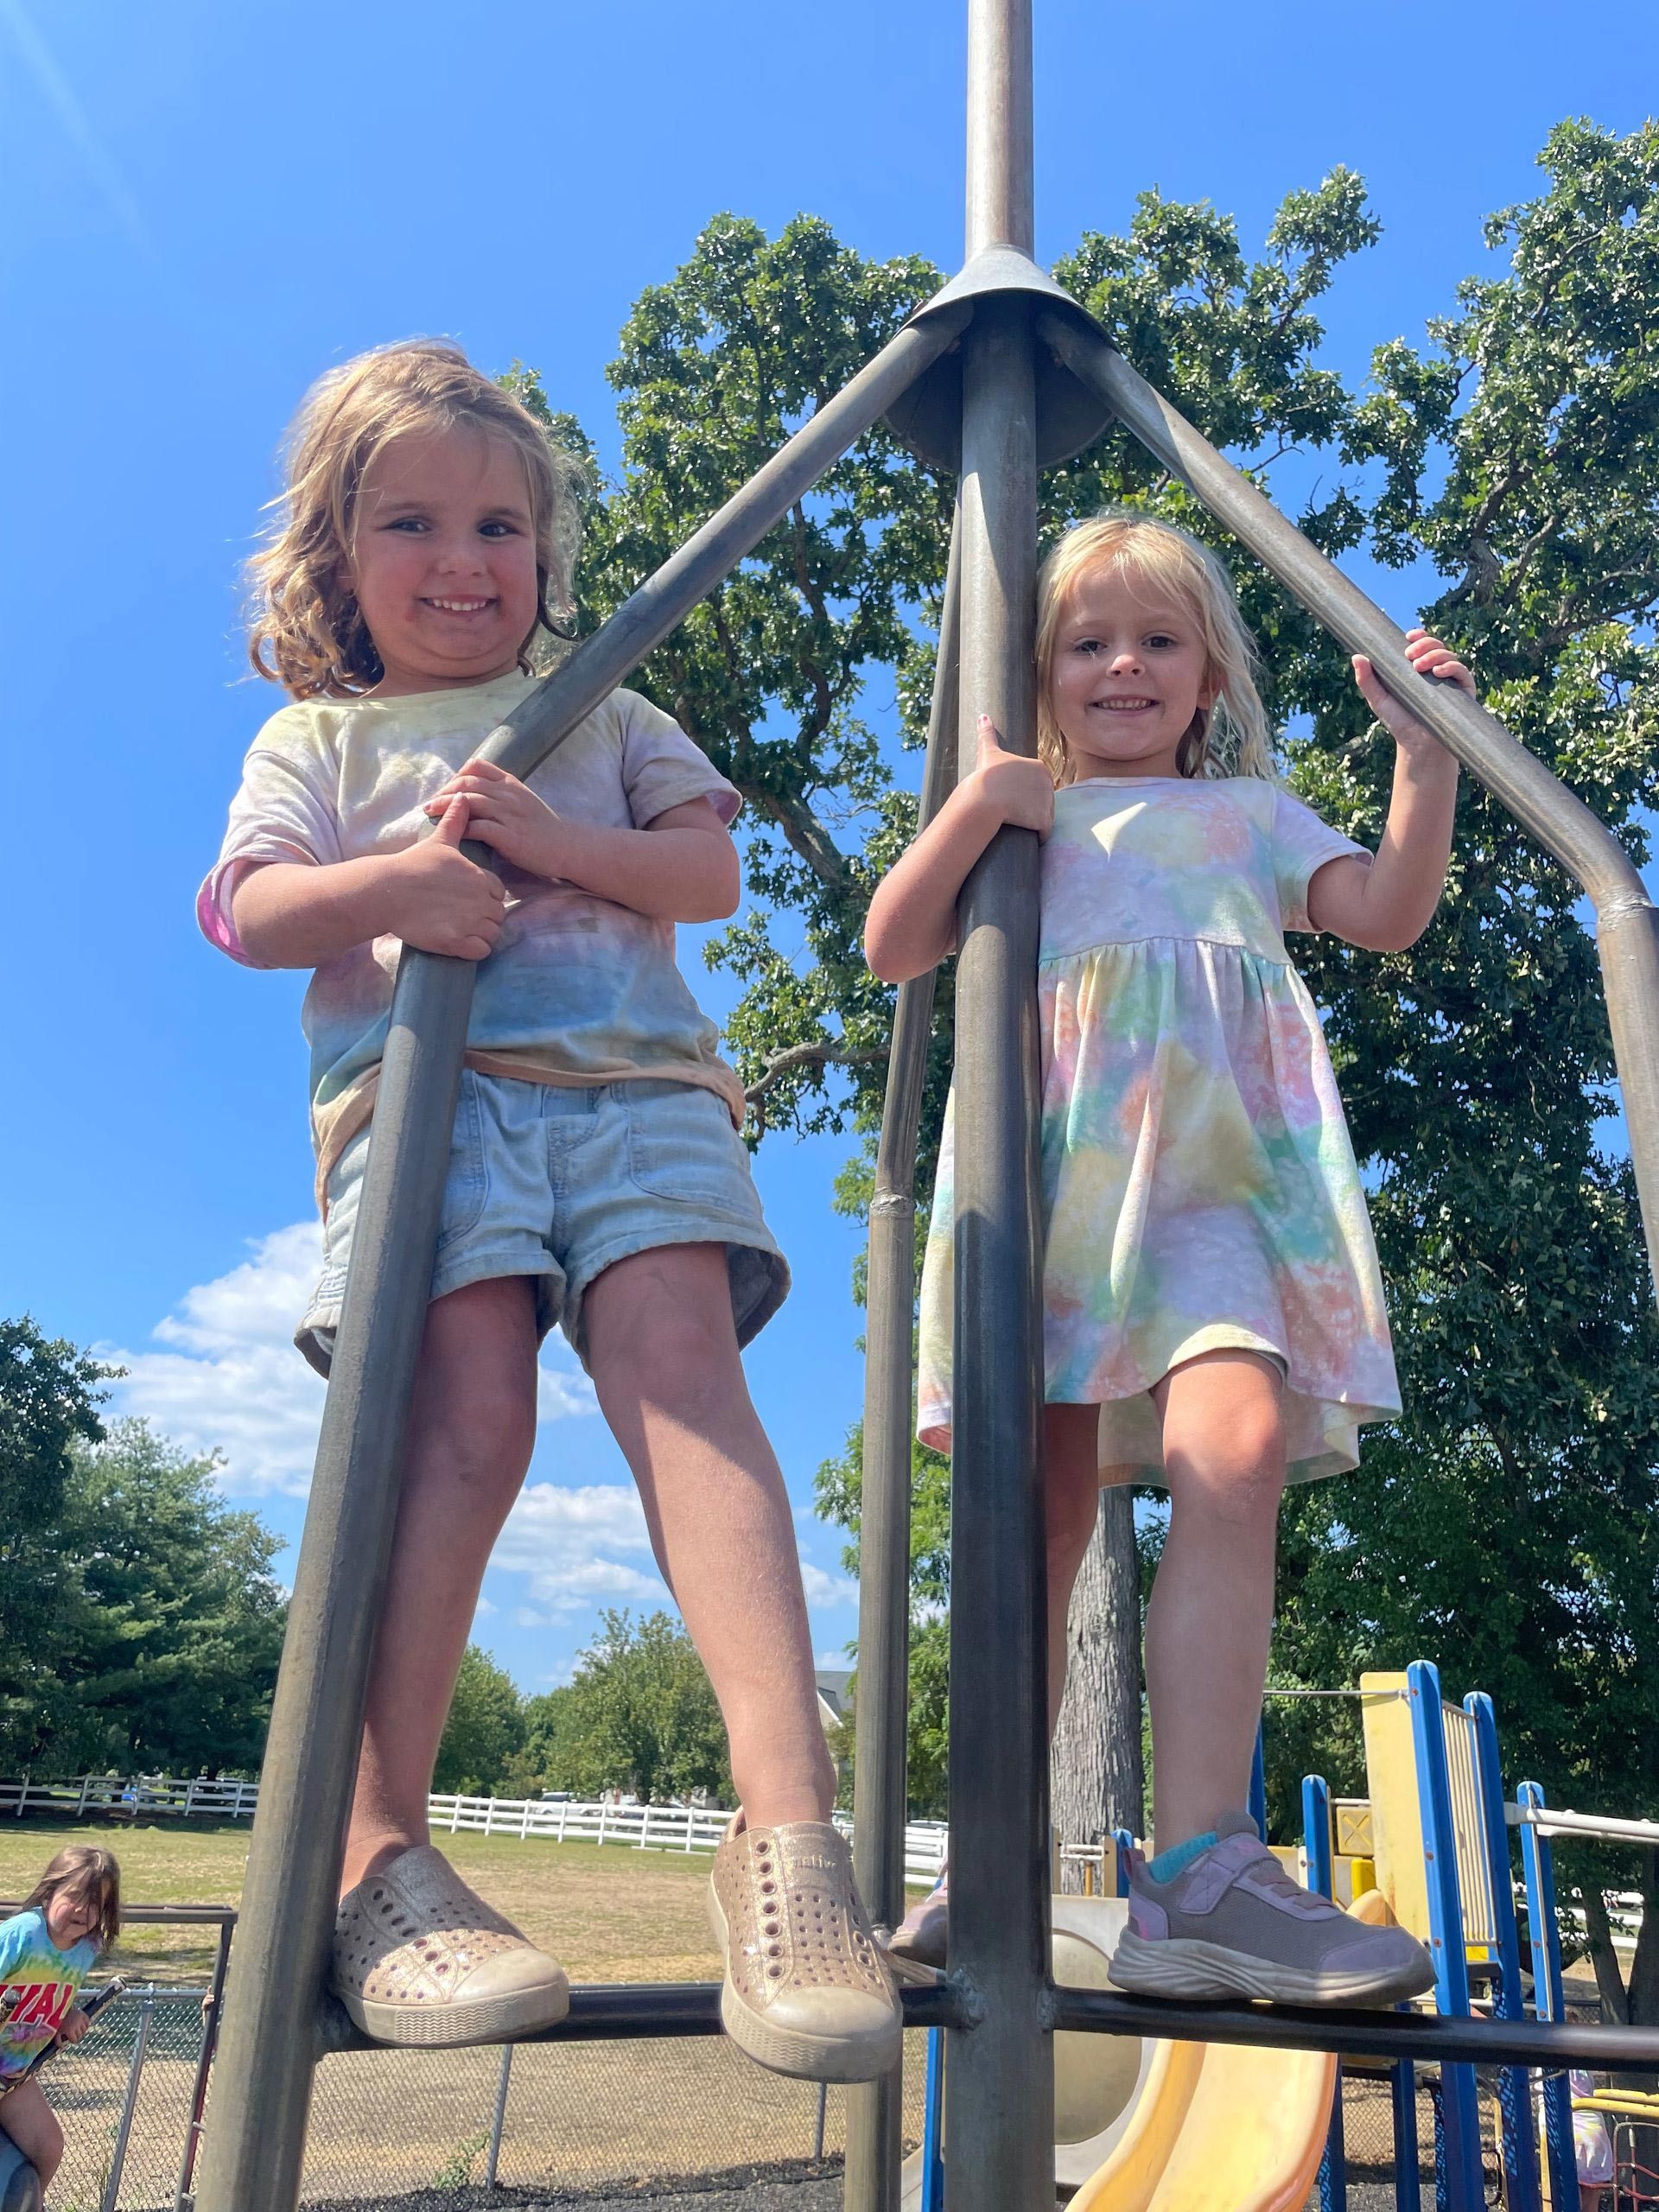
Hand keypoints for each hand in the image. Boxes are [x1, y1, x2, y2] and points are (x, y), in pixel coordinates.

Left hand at [58, 2008, 89, 2045]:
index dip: (72, 2041)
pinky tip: (82, 2025)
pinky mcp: (83, 2014)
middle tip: (74, 2034)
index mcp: (69, 2031)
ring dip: (82, 2031)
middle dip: (77, 2036)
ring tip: (78, 2030)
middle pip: (80, 2035)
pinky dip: (86, 2025)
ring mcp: (80, 2019)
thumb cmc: (58, 2023)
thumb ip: (58, 2042)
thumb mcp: (56, 2033)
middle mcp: (76, 2025)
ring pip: (85, 2030)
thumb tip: (62, 2048)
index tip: (71, 2039)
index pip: (75, 2040)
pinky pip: (88, 2022)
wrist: (61, 2010)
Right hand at [381, 799, 506, 960]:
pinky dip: (475, 949)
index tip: (468, 898)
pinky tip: (460, 943)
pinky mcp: (457, 942)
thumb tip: (462, 796)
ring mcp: (470, 922)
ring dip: (482, 934)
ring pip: (492, 934)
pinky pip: (482, 951)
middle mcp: (480, 900)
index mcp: (481, 877)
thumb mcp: (438, 841)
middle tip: (462, 916)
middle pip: (498, 915)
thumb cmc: (413, 865)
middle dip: (485, 917)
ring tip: (462, 930)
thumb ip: (456, 821)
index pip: (498, 892)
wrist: (388, 890)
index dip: (486, 897)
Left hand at [424, 759, 568, 879]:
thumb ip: (500, 793)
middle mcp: (508, 795)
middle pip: (467, 783)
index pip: (477, 766)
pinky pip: (479, 828)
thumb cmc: (542, 827)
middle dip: (443, 792)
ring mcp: (510, 815)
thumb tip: (472, 794)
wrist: (567, 846)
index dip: (455, 775)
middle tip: (429, 806)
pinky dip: (462, 829)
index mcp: (510, 783)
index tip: (445, 790)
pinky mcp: (510, 837)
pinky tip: (452, 834)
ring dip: (445, 808)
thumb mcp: (523, 800)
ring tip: (430, 815)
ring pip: (469, 802)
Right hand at [964, 716, 1054, 836]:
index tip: (1007, 797)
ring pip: (1042, 817)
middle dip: (1027, 809)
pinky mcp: (1045, 821)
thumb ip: (987, 733)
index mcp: (1040, 767)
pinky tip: (1025, 835)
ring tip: (1014, 821)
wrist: (984, 798)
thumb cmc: (986, 776)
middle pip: (1040, 801)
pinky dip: (1037, 836)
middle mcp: (1049, 783)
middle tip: (1008, 810)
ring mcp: (1049, 802)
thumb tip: (982, 715)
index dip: (1020, 794)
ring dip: (1031, 822)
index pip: (1035, 786)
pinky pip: (1044, 832)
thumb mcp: (988, 752)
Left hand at [1353, 630, 1474, 759]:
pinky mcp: (1464, 690)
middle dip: (1424, 644)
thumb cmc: (1399, 721)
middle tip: (1410, 655)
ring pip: (1448, 655)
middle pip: (1436, 646)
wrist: (1419, 745)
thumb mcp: (1379, 699)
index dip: (1419, 636)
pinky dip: (1451, 667)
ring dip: (1434, 655)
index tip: (1409, 637)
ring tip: (1419, 666)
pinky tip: (1438, 671)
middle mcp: (1436, 669)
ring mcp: (1451, 679)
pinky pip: (1462, 672)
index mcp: (1418, 668)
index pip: (1422, 645)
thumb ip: (1367, 680)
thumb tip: (1356, 656)